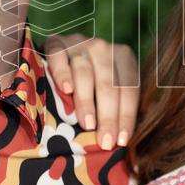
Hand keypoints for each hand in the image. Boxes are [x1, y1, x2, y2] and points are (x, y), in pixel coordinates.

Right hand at [43, 33, 138, 150]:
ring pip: (85, 74)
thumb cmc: (91, 79)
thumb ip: (117, 105)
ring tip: (88, 124)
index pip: (129, 90)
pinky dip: (63, 73)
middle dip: (108, 116)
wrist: (62, 51)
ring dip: (87, 101)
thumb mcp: (110, 87)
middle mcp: (104, 49)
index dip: (126, 116)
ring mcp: (79, 43)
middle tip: (105, 142)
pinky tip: (66, 90)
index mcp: (124, 58)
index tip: (121, 141)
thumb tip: (122, 141)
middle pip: (109, 85)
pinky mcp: (56, 43)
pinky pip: (60, 58)